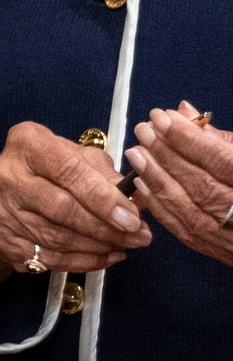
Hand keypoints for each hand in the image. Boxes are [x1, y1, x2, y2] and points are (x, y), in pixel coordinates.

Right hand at [0, 121, 146, 287]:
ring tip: (124, 247)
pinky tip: (103, 257)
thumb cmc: (53, 168)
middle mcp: (5, 174)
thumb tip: (137, 203)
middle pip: (60, 208)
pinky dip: (79, 262)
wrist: (11, 187)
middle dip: (105, 227)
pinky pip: (44, 257)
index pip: (69, 172)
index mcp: (27, 143)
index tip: (132, 217)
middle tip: (137, 237)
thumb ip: (107, 177)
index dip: (103, 198)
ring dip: (96, 247)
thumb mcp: (80, 158)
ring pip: (54, 237)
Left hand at [126, 105, 232, 268]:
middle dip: (165, 153)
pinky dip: (158, 202)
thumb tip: (184, 112)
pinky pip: (179, 225)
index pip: (220, 160)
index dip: (188, 138)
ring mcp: (227, 235)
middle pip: (199, 182)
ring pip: (185, 204)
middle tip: (143, 130)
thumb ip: (220, 138)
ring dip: (155, 176)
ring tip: (136, 152)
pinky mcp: (213, 247)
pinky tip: (141, 182)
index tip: (162, 118)